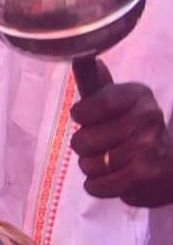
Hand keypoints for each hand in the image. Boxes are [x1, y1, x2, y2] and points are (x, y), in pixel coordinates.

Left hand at [69, 79, 172, 203]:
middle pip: (84, 139)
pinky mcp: (145, 175)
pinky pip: (97, 185)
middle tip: (100, 145)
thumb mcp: (119, 104)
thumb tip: (87, 58)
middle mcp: (147, 117)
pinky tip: (111, 178)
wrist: (169, 167)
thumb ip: (98, 87)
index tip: (82, 117)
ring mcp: (148, 147)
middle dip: (83, 146)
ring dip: (91, 167)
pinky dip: (96, 185)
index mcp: (138, 95)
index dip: (81, 115)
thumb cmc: (134, 131)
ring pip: (88, 164)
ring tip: (109, 162)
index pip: (94, 105)